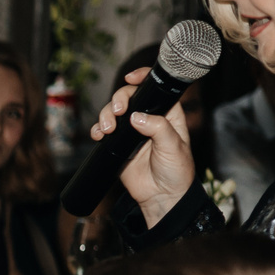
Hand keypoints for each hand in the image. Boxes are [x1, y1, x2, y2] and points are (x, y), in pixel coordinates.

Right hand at [88, 67, 196, 225]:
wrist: (162, 197)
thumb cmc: (176, 171)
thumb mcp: (174, 146)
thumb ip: (158, 128)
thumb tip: (136, 117)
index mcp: (167, 114)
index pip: (155, 89)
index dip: (143, 79)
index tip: (131, 78)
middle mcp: (148, 119)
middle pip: (129, 97)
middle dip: (119, 99)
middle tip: (118, 111)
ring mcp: (131, 132)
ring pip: (113, 112)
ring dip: (106, 115)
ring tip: (107, 128)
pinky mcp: (117, 145)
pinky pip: (103, 132)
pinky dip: (97, 130)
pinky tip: (99, 135)